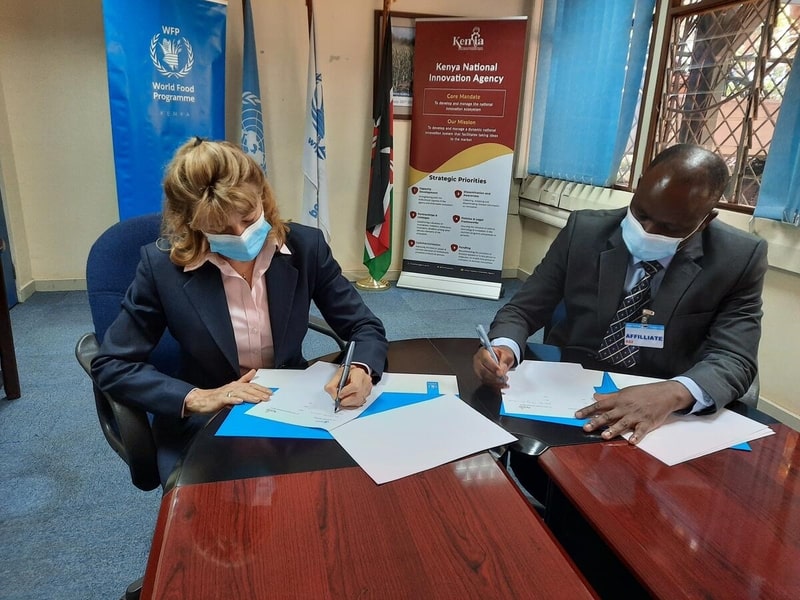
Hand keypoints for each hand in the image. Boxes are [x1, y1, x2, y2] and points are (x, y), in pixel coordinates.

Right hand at [184, 369, 272, 413]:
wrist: (202, 399)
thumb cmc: (218, 395)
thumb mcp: (233, 387)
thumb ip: (244, 380)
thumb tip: (253, 371)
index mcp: (236, 385)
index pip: (251, 385)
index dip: (261, 388)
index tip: (270, 392)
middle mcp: (232, 387)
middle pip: (247, 389)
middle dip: (258, 393)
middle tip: (267, 397)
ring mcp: (226, 392)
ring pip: (239, 394)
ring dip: (249, 397)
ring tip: (257, 400)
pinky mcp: (219, 399)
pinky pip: (227, 399)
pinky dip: (234, 400)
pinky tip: (240, 402)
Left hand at [324, 364, 372, 408]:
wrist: (354, 373)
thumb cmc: (347, 373)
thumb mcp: (337, 375)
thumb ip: (332, 385)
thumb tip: (334, 396)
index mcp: (358, 373)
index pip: (355, 386)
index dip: (346, 392)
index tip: (339, 395)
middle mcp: (365, 381)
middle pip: (358, 396)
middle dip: (346, 401)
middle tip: (340, 400)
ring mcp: (368, 388)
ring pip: (359, 401)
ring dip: (349, 404)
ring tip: (343, 401)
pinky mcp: (367, 394)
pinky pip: (360, 403)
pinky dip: (352, 405)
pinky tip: (348, 402)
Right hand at [473, 345, 513, 387]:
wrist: (501, 358)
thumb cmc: (502, 355)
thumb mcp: (506, 355)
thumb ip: (504, 361)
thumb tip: (501, 371)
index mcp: (483, 352)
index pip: (485, 360)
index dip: (493, 367)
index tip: (500, 372)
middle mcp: (478, 361)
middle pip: (483, 371)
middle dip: (494, 376)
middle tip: (504, 378)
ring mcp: (478, 369)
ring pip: (484, 378)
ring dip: (495, 382)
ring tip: (504, 381)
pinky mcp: (480, 377)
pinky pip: (486, 383)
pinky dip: (495, 385)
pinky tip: (502, 385)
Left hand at [574, 381, 693, 443]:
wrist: (665, 394)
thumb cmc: (644, 392)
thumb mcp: (625, 391)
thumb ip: (609, 396)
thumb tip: (595, 396)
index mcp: (619, 400)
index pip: (600, 405)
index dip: (588, 410)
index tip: (577, 415)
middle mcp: (625, 408)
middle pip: (609, 415)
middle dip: (597, 422)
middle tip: (586, 427)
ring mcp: (636, 416)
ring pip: (623, 423)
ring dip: (613, 430)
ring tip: (604, 436)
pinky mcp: (647, 423)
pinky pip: (641, 430)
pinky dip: (637, 436)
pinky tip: (631, 442)